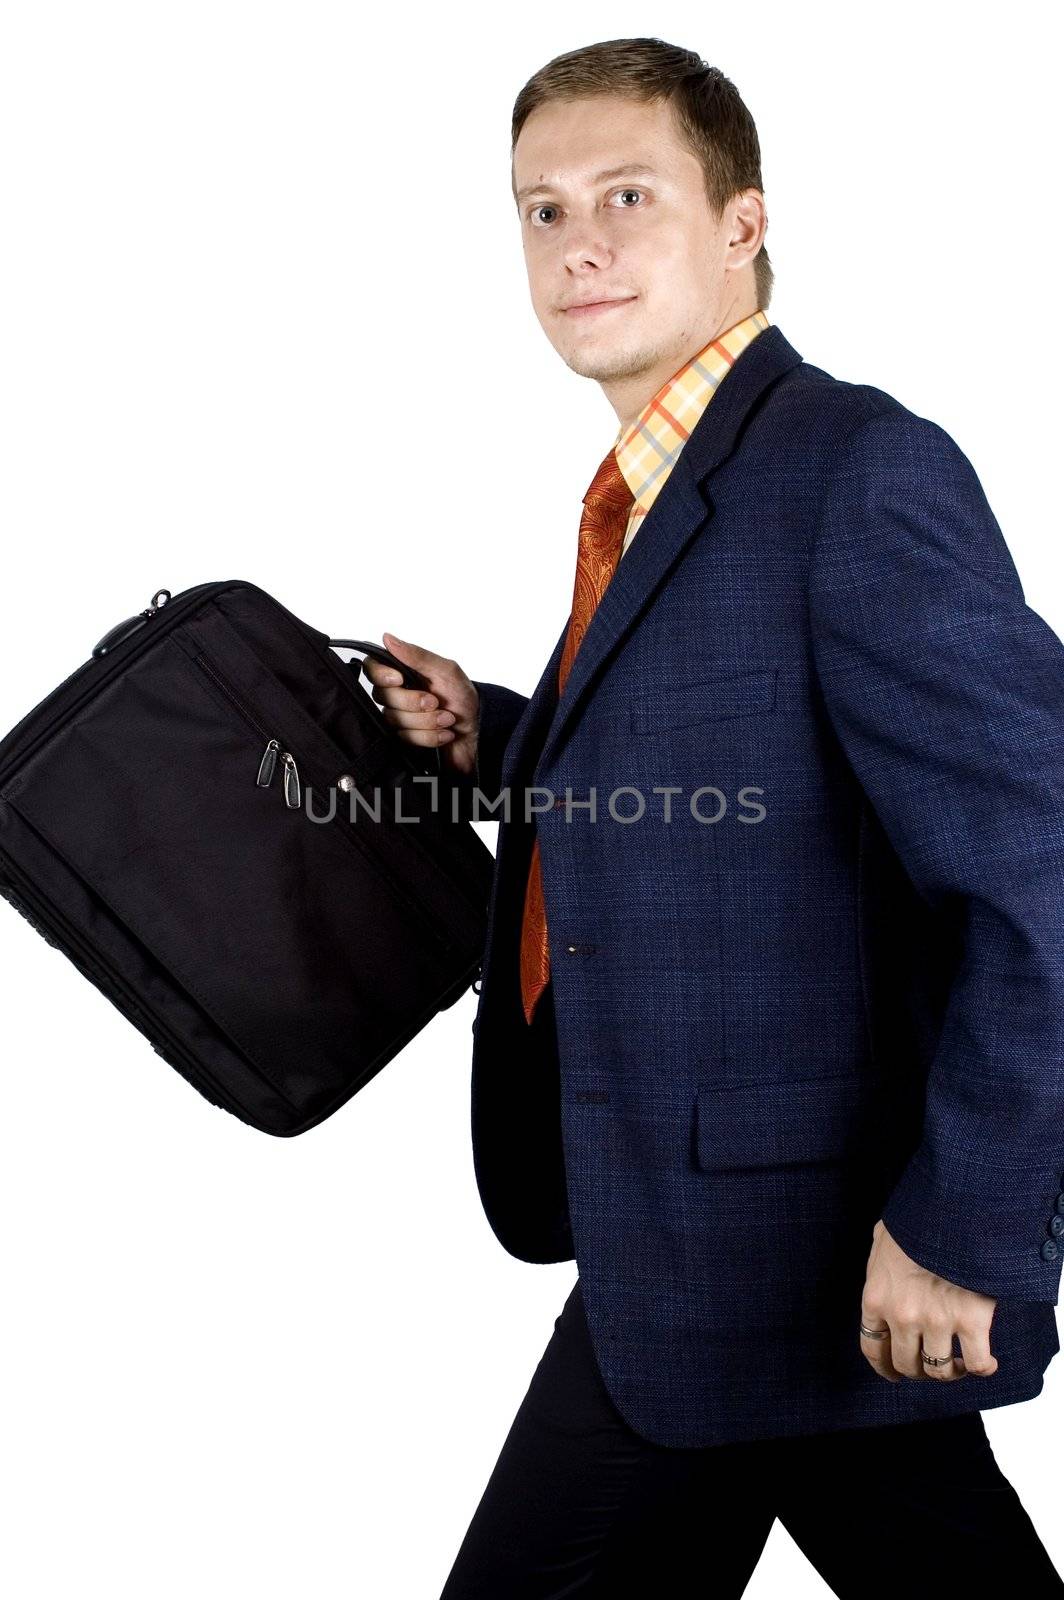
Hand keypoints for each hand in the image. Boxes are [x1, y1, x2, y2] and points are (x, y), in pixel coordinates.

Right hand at [361, 632, 479, 778]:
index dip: (381, 675)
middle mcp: (397, 694)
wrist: (479, 730)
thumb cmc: (464, 698)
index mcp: (404, 672)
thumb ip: (417, 656)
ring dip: (427, 721)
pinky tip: (445, 734)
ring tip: (448, 719)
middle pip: (383, 696)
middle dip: (414, 702)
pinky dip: (430, 737)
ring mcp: (399, 718)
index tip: (399, 679)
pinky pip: (405, 739)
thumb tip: (388, 638)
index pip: (372, 668)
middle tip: (437, 702)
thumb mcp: (446, 671)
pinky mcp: (405, 739)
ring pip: (394, 720)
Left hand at [859, 1218, 997, 1381]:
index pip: (872, 1348)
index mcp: (876, 1298)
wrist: (951, 1210)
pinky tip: (985, 1363)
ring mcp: (936, 1322)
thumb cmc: (916, 1220)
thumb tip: (882, 1268)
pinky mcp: (971, 1322)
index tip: (894, 1373)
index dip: (883, 1367)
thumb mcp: (882, 1239)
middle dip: (917, 1370)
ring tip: (956, 1363)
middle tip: (928, 1365)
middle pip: (906, 1365)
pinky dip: (981, 1368)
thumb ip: (879, 1264)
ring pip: (939, 1370)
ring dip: (948, 1372)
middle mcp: (902, 1317)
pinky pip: (976, 1363)